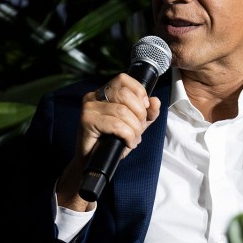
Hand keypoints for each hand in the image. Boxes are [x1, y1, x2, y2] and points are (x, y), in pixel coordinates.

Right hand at [55, 73, 161, 209]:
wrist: (94, 162)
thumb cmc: (113, 141)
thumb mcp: (136, 125)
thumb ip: (148, 113)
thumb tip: (155, 101)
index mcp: (104, 92)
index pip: (124, 79)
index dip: (139, 92)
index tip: (145, 109)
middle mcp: (94, 96)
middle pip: (125, 95)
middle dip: (139, 114)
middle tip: (139, 129)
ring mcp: (89, 108)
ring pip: (122, 111)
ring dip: (134, 129)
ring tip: (134, 139)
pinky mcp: (86, 121)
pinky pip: (116, 124)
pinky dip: (127, 135)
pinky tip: (128, 143)